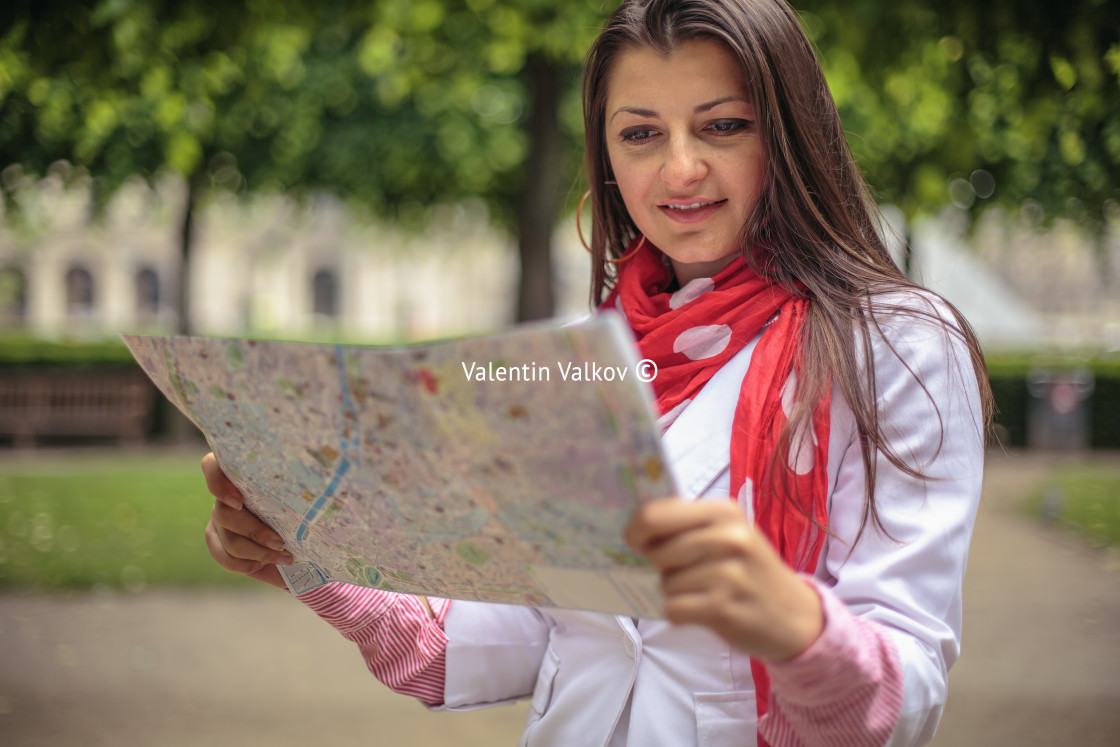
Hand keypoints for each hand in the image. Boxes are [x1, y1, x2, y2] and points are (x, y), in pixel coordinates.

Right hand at [202, 452, 292, 589]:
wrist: (299, 547)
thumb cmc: (303, 517)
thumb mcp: (303, 501)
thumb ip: (298, 491)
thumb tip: (315, 488)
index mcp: (243, 477)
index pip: (212, 466)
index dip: (217, 482)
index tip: (239, 501)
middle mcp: (226, 497)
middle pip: (224, 513)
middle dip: (255, 532)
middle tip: (280, 542)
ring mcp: (219, 521)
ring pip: (229, 539)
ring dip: (258, 552)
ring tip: (283, 556)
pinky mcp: (218, 544)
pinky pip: (225, 558)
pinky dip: (246, 564)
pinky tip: (262, 563)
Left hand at [624, 498, 823, 660]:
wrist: (795, 617)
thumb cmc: (750, 572)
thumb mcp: (728, 536)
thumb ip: (687, 527)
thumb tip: (632, 533)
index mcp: (723, 512)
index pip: (657, 513)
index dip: (636, 529)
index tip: (633, 541)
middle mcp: (728, 537)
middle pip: (657, 551)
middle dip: (659, 566)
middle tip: (684, 573)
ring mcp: (727, 573)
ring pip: (665, 582)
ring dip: (674, 592)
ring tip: (703, 592)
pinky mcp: (723, 607)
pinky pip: (673, 608)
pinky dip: (679, 614)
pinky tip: (702, 611)